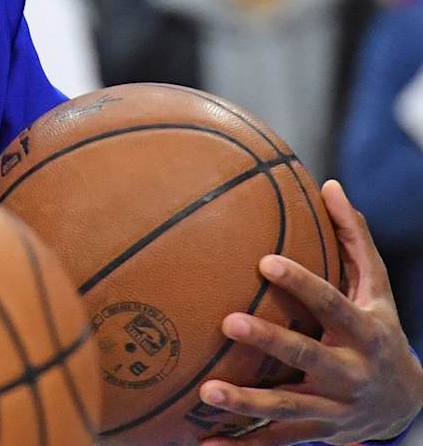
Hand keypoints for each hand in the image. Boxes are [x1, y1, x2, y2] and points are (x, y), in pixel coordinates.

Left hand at [198, 180, 422, 445]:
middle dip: (270, 343)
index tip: (265, 260)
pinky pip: (273, 443)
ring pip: (286, 410)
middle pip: (307, 359)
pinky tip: (201, 443)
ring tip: (207, 392)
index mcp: (364, 334)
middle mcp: (349, 375)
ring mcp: (331, 411)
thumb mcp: (378, 289)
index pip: (331, 303)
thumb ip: (354, 239)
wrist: (408, 406)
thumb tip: (331, 184)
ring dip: (247, 404)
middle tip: (228, 322)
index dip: (303, 283)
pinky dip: (240, 444)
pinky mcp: (313, 435)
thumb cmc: (379, 330)